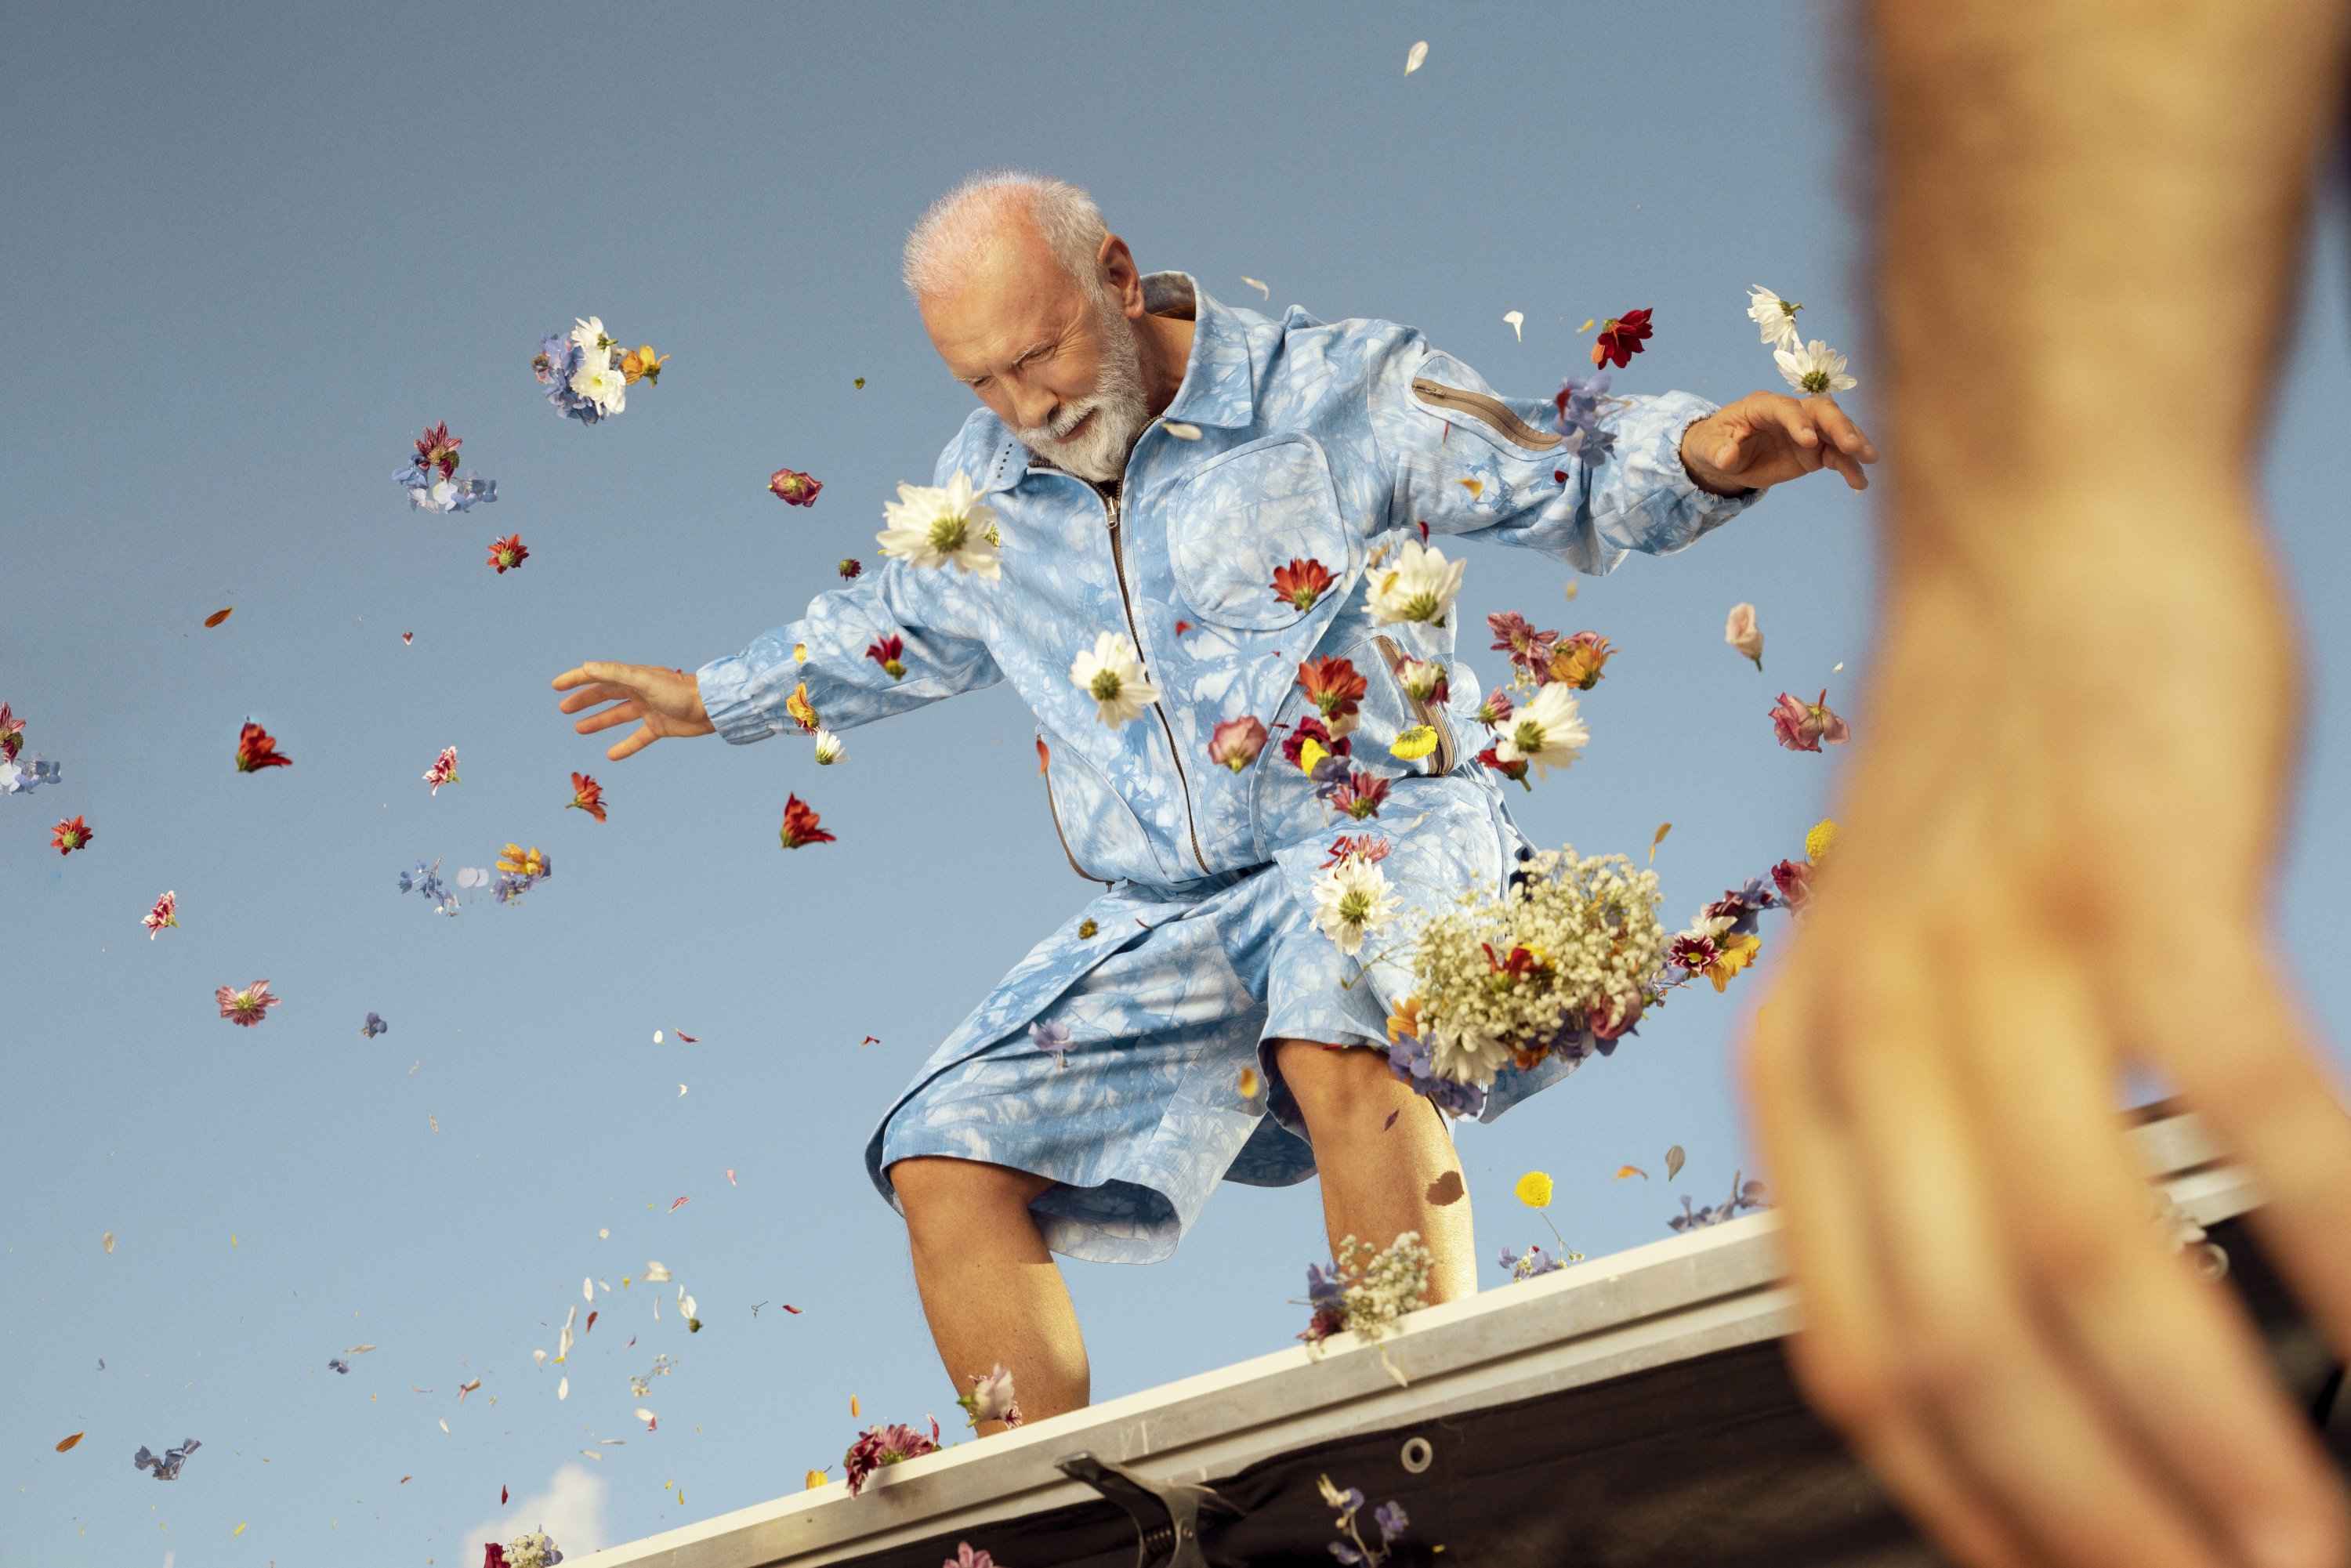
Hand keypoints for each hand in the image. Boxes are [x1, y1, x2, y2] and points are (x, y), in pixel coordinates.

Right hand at [552, 661, 714, 760]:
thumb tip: (587, 667)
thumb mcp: (644, 680)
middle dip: (584, 701)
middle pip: (605, 695)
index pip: (598, 676)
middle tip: (564, 709)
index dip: (576, 679)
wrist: (711, 708)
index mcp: (633, 677)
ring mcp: (649, 709)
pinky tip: (611, 755)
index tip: (556, 686)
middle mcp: (639, 691)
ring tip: (578, 729)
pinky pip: (638, 738)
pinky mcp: (660, 727)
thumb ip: (616, 673)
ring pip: (618, 715)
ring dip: (598, 722)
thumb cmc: (680, 691)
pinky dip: (625, 746)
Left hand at [1679, 392, 1876, 495]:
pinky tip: (1860, 482)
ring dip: (1854, 442)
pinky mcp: (1814, 452)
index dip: (1798, 422)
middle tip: (1853, 446)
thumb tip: (1726, 457)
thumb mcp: (1705, 448)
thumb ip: (1716, 451)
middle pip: (1821, 411)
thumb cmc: (1712, 444)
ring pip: (1836, 430)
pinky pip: (1836, 456)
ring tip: (1870, 460)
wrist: (1723, 457)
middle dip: (1839, 426)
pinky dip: (1849, 467)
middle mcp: (1790, 414)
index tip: (1809, 442)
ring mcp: (1806, 431)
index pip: (1785, 408)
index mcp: (1762, 406)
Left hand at [1748, 556, 2350, 1567]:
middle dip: (2105, 1527)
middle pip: (1969, 1350)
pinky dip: (2329, 1232)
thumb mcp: (1900, 975)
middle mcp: (1868, 1031)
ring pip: (2085, 1261)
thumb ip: (1923, 1150)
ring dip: (2212, 1439)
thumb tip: (2013, 1361)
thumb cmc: (1996, 789)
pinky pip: (2239, 1096)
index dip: (1979, 1513)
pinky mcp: (2136, 871)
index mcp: (1802, 1079)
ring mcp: (1995, 948)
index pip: (1863, 1363)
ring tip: (2306, 1553)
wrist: (2036, 545)